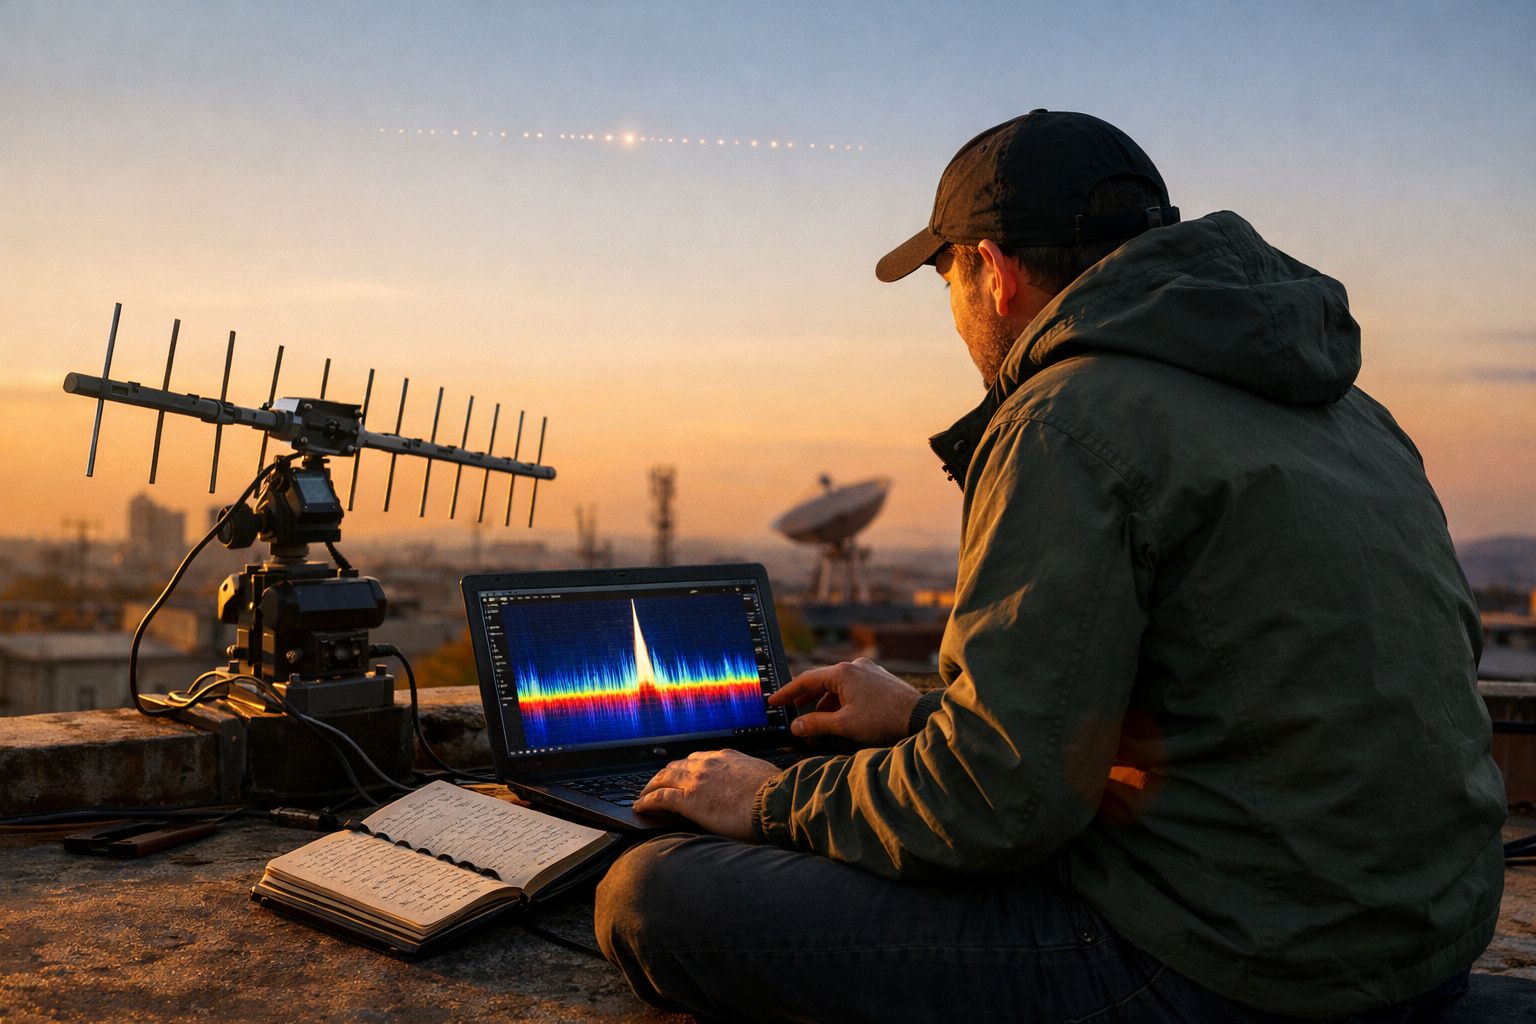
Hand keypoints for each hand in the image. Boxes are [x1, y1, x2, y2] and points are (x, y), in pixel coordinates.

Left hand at [633, 749, 780, 840]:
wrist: (775, 800)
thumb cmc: (777, 792)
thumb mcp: (764, 775)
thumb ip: (752, 777)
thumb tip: (756, 786)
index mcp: (726, 757)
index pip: (698, 759)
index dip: (686, 768)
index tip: (682, 775)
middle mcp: (708, 764)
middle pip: (676, 766)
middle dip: (664, 775)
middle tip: (657, 784)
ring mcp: (696, 781)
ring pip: (663, 778)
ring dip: (651, 786)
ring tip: (644, 795)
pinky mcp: (689, 800)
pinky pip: (660, 798)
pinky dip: (647, 801)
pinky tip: (641, 806)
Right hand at [769, 657, 921, 746]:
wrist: (920, 717)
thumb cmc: (883, 719)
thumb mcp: (845, 725)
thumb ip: (816, 724)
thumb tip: (796, 726)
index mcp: (843, 672)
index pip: (806, 680)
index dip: (787, 693)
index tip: (773, 702)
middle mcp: (855, 666)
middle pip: (821, 682)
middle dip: (806, 702)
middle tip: (792, 715)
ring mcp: (869, 671)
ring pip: (838, 687)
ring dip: (825, 706)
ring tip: (817, 726)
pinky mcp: (879, 680)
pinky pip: (852, 688)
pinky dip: (841, 702)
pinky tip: (840, 719)